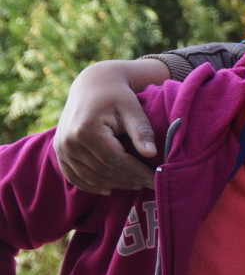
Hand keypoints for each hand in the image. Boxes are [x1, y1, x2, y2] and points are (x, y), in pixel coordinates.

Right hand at [53, 60, 162, 193]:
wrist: (92, 85)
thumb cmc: (117, 96)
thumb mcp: (132, 109)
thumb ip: (141, 131)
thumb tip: (152, 154)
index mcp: (87, 130)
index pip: (116, 161)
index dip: (137, 172)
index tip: (155, 179)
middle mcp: (69, 142)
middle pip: (103, 171)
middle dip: (128, 180)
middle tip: (148, 184)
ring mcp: (61, 148)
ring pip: (90, 177)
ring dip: (113, 185)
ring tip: (135, 185)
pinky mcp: (59, 152)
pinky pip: (74, 176)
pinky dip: (92, 185)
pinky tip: (109, 189)